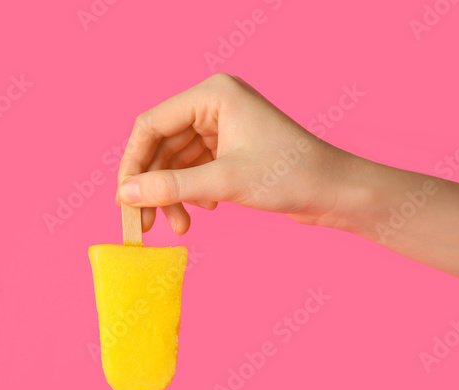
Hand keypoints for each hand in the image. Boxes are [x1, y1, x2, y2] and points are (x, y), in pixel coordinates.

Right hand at [116, 73, 365, 233]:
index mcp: (212, 94)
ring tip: (177, 226)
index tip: (124, 199)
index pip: (151, 125)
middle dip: (151, 185)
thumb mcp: (222, 183)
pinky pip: (192, 168)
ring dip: (170, 195)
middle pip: (160, 145)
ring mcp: (221, 125)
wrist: (335, 191)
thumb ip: (170, 187)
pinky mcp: (229, 147)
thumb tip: (124, 195)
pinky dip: (188, 192)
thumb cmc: (290, 175)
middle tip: (143, 222)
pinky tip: (201, 211)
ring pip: (174, 161)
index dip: (132, 163)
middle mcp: (213, 104)